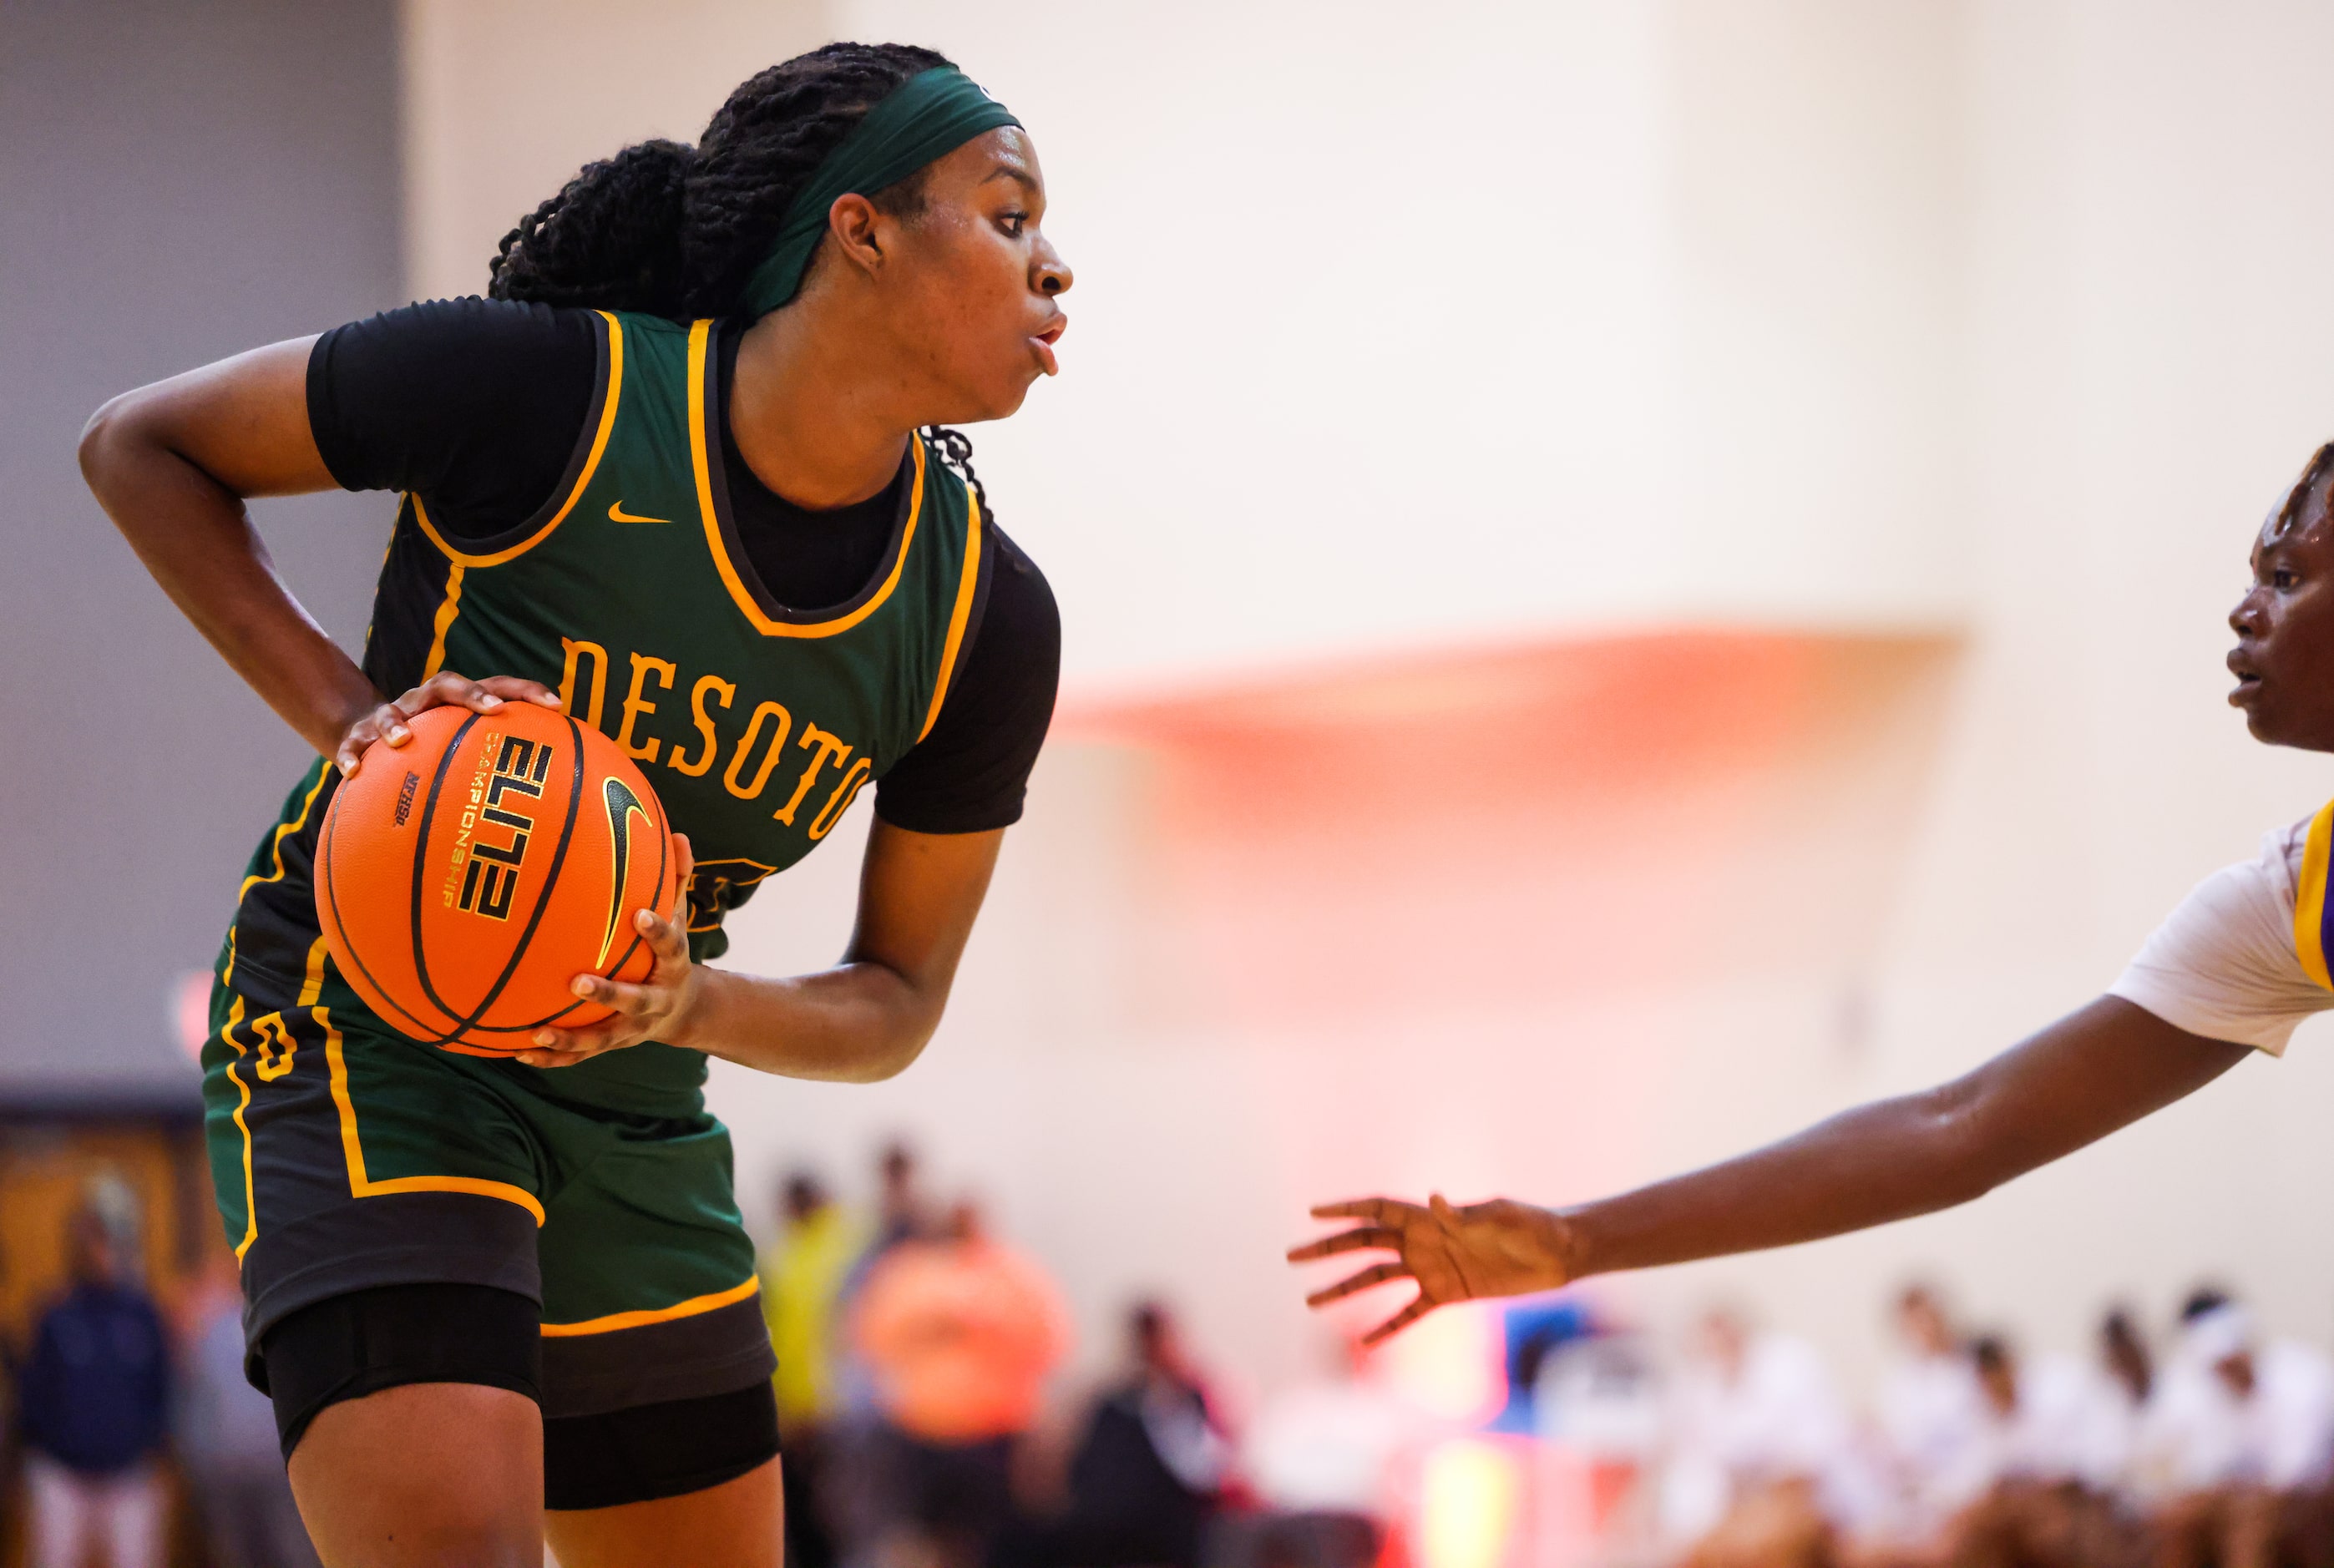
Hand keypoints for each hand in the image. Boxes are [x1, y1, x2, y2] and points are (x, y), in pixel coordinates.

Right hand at [335, 671, 562, 776]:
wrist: (372, 736)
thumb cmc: (434, 750)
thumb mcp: (466, 752)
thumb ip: (502, 765)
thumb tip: (557, 801)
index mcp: (457, 701)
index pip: (497, 685)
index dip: (526, 690)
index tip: (556, 705)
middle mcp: (426, 701)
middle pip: (448, 684)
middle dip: (471, 693)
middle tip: (492, 710)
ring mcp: (392, 715)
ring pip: (393, 710)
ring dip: (397, 722)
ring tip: (403, 738)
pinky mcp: (359, 736)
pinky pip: (352, 744)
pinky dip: (350, 755)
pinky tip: (352, 773)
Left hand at [517, 834, 701, 1068]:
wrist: (682, 1010)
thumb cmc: (668, 950)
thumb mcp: (678, 915)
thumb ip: (675, 879)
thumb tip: (676, 834)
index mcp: (672, 965)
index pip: (671, 945)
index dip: (658, 931)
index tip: (639, 914)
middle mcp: (655, 1001)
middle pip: (635, 1002)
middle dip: (608, 995)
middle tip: (578, 982)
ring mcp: (632, 1028)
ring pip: (602, 1038)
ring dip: (571, 1038)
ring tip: (538, 1031)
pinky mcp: (612, 1043)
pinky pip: (581, 1055)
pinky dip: (553, 1056)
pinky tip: (520, 1051)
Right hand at [1287, 1194, 1576, 1343]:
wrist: (1559, 1254)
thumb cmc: (1531, 1225)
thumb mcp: (1500, 1216)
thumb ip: (1465, 1214)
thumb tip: (1436, 1200)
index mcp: (1429, 1218)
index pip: (1376, 1210)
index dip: (1345, 1210)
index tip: (1311, 1213)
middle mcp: (1422, 1242)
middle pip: (1364, 1244)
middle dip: (1327, 1249)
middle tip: (1291, 1256)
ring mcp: (1431, 1269)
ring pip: (1376, 1280)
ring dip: (1344, 1289)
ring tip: (1310, 1302)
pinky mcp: (1448, 1296)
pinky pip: (1409, 1313)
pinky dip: (1388, 1327)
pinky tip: (1365, 1342)